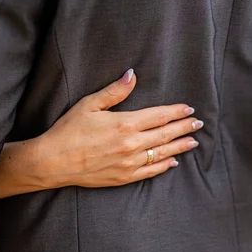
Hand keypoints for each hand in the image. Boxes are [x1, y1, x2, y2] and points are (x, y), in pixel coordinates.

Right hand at [34, 69, 202, 187]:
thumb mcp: (89, 105)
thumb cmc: (68, 130)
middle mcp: (132, 144)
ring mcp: (129, 163)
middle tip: (198, 124)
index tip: (189, 109)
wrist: (53, 162)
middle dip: (184, 128)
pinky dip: (164, 166)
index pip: (159, 115)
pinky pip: (150, 172)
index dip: (176, 111)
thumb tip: (132, 74)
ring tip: (193, 142)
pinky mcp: (124, 177)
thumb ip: (114, 91)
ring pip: (162, 153)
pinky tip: (173, 162)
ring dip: (180, 147)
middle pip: (166, 134)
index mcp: (125, 123)